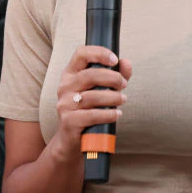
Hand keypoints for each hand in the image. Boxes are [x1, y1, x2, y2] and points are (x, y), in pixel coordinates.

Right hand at [49, 45, 131, 163]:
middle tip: (123, 85)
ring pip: (93, 96)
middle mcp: (64, 86)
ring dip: (113, 98)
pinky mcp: (69, 121)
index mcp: (70, 74)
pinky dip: (109, 114)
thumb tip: (127, 63)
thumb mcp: (100, 90)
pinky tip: (117, 114)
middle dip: (112, 78)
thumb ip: (114, 76)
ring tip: (122, 100)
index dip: (99, 53)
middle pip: (90, 75)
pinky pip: (93, 115)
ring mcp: (65, 104)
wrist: (71, 140)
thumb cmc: (88, 111)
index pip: (81, 54)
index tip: (115, 59)